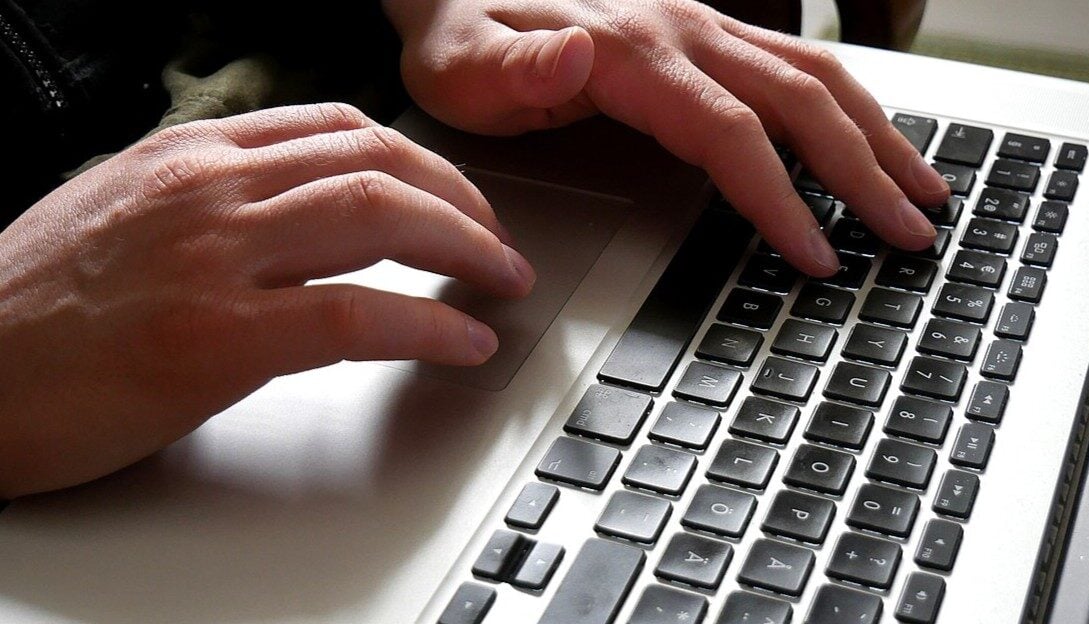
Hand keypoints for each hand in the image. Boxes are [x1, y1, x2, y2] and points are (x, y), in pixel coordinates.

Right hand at [0, 103, 534, 497]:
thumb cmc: (32, 309)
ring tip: (501, 279)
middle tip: (497, 243)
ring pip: (381, 216)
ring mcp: (212, 258)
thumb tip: (298, 210)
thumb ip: (212, 200)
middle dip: (463, 202)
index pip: (340, 127)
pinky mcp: (213, 339)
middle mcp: (208, 188)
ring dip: (466, 248)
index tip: (457, 197)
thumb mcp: (123, 214)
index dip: (423, 161)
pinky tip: (463, 342)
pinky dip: (428, 326)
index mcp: (190, 156)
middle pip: (379, 163)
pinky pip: (357, 316)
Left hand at [384, 0, 949, 275]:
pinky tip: (871, 141)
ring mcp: (704, 27)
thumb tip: (574, 54)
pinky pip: (799, 64)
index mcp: (633, 51)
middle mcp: (684, 30)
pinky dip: (849, 108)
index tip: (819, 254)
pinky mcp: (709, 34)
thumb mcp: (462, 63)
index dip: (781, 196)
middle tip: (913, 234)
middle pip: (801, 99)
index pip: (731, 130)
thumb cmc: (458, 40)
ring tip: (927, 188)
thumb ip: (515, 66)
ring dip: (877, 134)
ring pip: (817, 74)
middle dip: (864, 172)